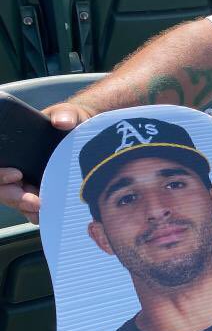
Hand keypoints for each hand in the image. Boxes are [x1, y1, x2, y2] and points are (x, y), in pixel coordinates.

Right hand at [0, 102, 93, 223]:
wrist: (85, 133)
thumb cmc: (70, 121)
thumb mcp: (68, 114)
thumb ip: (65, 115)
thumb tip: (62, 122)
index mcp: (15, 150)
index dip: (0, 174)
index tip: (17, 175)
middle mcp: (15, 166)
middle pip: (2, 187)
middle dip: (14, 196)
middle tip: (34, 202)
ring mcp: (26, 180)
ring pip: (14, 199)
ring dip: (24, 208)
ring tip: (40, 211)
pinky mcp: (40, 191)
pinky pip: (30, 206)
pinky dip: (34, 213)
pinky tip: (43, 216)